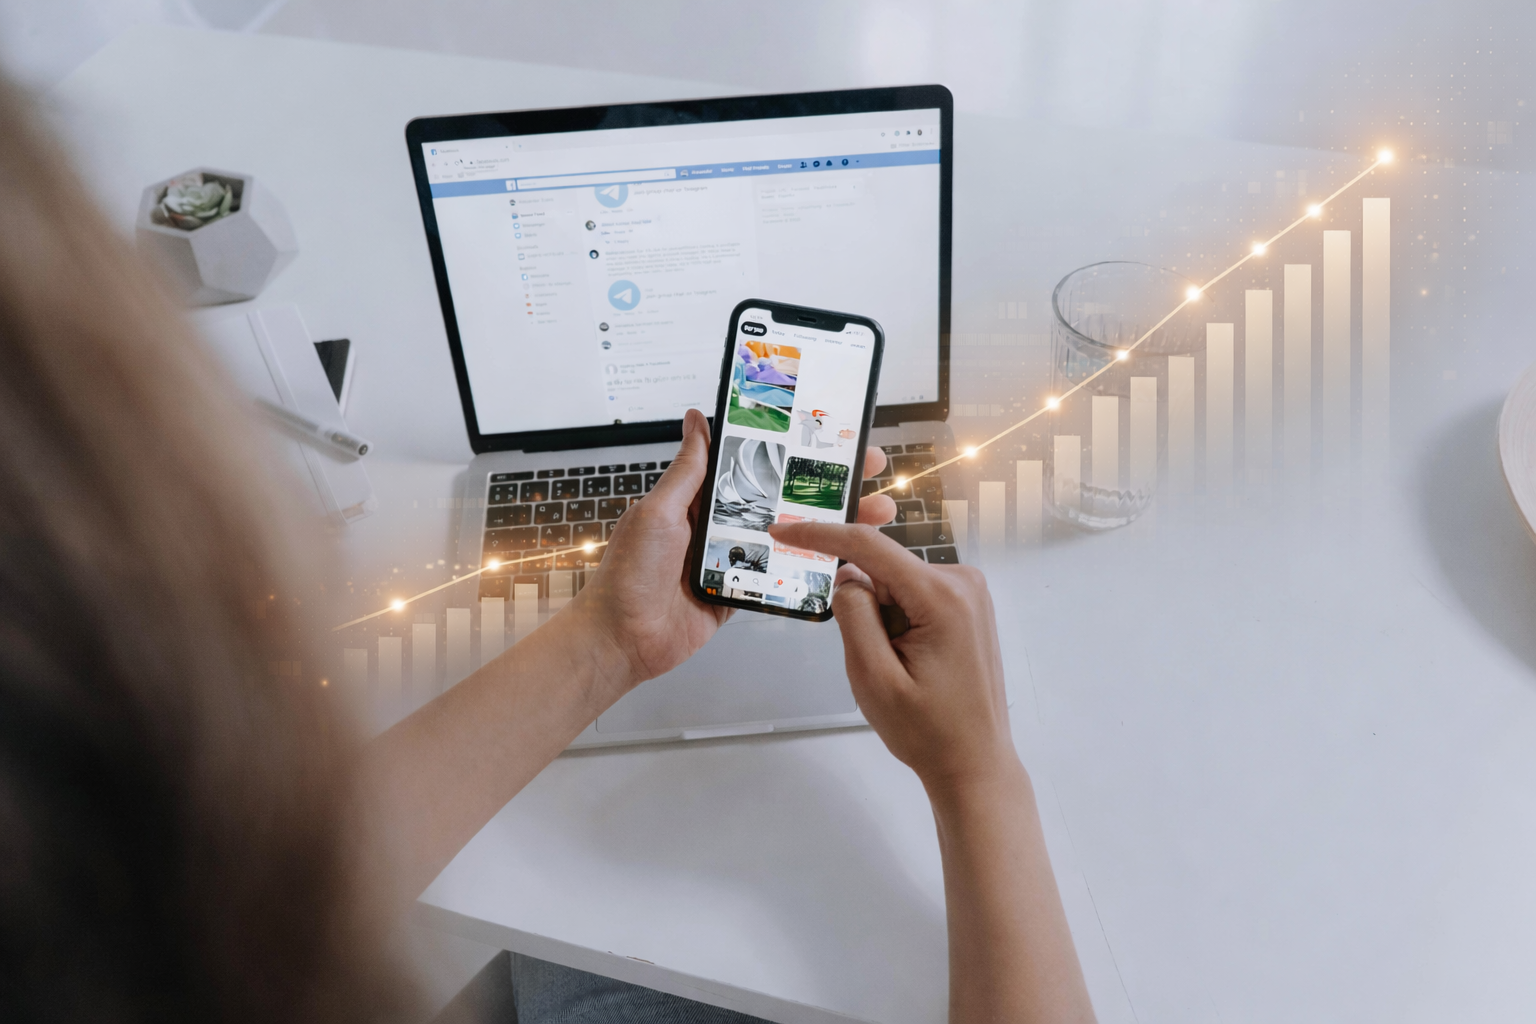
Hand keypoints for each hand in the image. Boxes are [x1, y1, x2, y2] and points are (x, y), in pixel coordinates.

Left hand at [569, 408, 897, 700]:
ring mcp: (733, 559)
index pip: (754, 464)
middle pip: (782, 499)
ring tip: (870, 513)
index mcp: (699, 499)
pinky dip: (810, 568)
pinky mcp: (740, 592)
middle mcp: (719, 525)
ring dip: (829, 525)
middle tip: (866, 469)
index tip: (826, 436)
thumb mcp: (658, 512)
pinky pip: (780, 576)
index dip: (790, 451)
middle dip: (826, 485)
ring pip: (790, 536)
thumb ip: (687, 471)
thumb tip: (696, 420)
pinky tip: (842, 556)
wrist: (621, 640)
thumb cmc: (627, 575)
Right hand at [765, 520, 1017, 788]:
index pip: (870, 547)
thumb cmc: (929, 731)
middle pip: (884, 570)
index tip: (784, 531)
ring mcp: (969, 593)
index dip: (822, 535)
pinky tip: (913, 661)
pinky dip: (899, 622)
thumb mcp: (874, 678)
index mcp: (942, 597)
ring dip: (884, 619)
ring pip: (896, 585)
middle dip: (866, 607)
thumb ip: (854, 617)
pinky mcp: (967, 605)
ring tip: (903, 669)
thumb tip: (847, 575)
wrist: (974, 763)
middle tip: (879, 661)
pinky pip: (914, 596)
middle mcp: (963, 583)